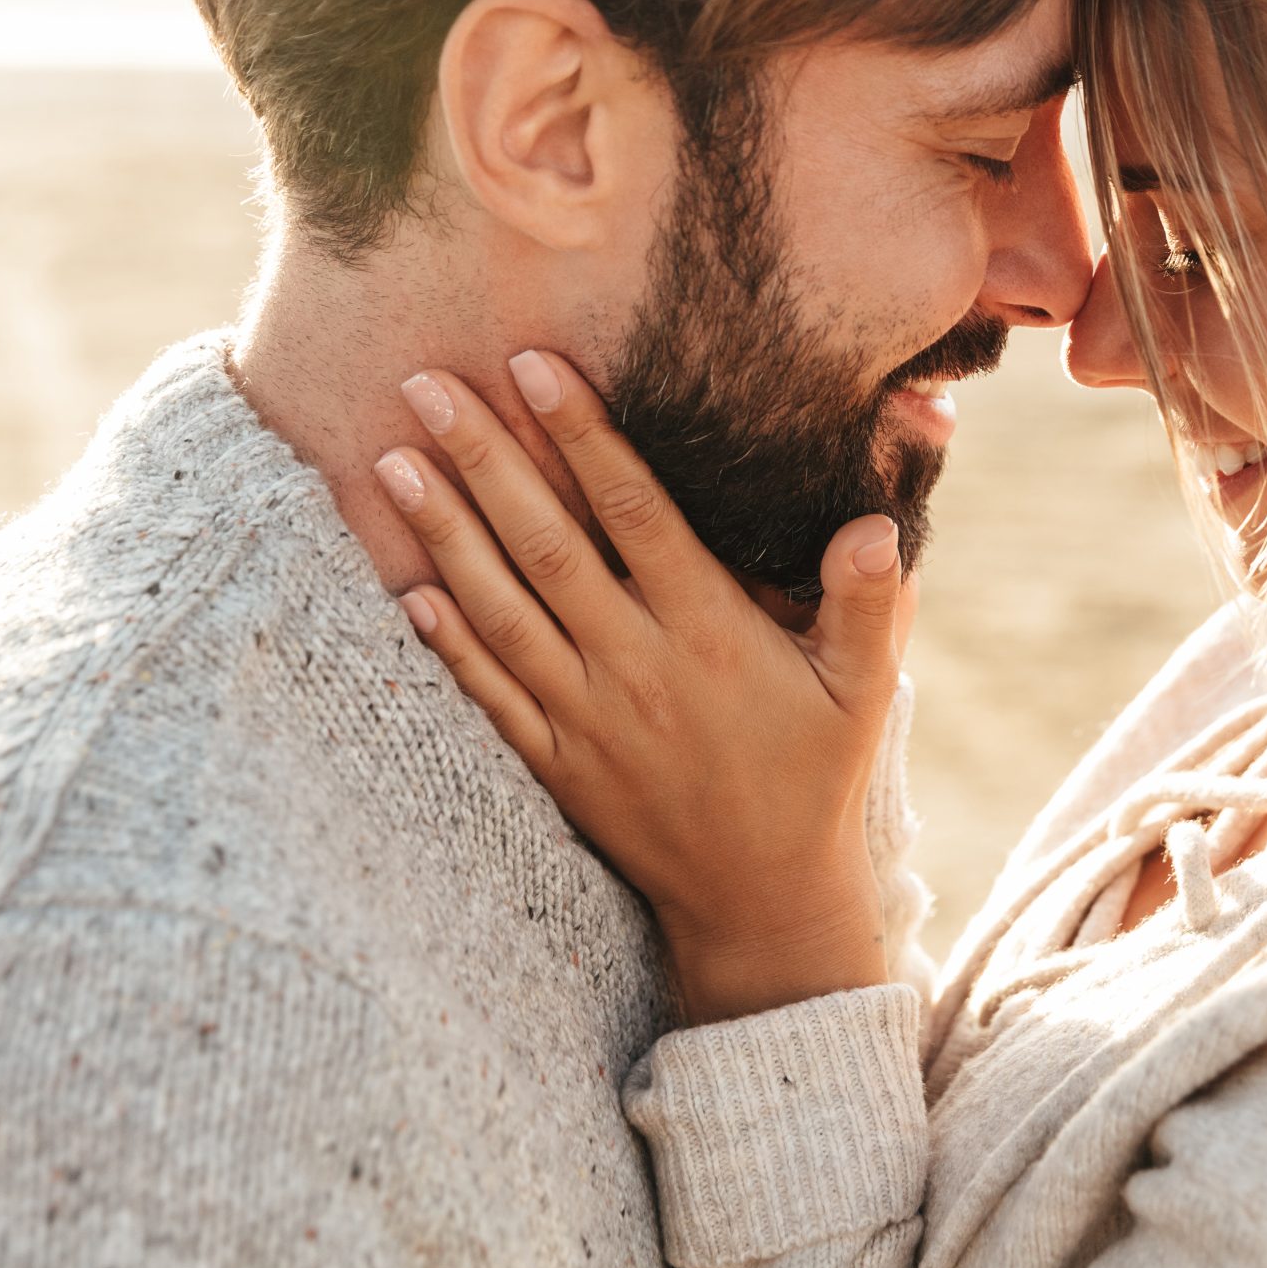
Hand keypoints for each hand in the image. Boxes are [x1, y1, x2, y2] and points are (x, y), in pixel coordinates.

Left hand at [375, 351, 919, 1024]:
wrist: (762, 902)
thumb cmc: (818, 774)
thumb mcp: (865, 689)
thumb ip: (870, 602)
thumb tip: (874, 525)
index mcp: (709, 632)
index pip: (633, 513)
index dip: (582, 436)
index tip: (532, 365)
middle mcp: (636, 666)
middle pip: (545, 544)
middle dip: (483, 459)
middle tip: (426, 384)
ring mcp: (587, 718)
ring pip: (501, 609)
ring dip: (443, 533)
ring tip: (392, 461)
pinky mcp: (556, 764)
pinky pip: (488, 694)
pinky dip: (445, 642)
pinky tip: (405, 587)